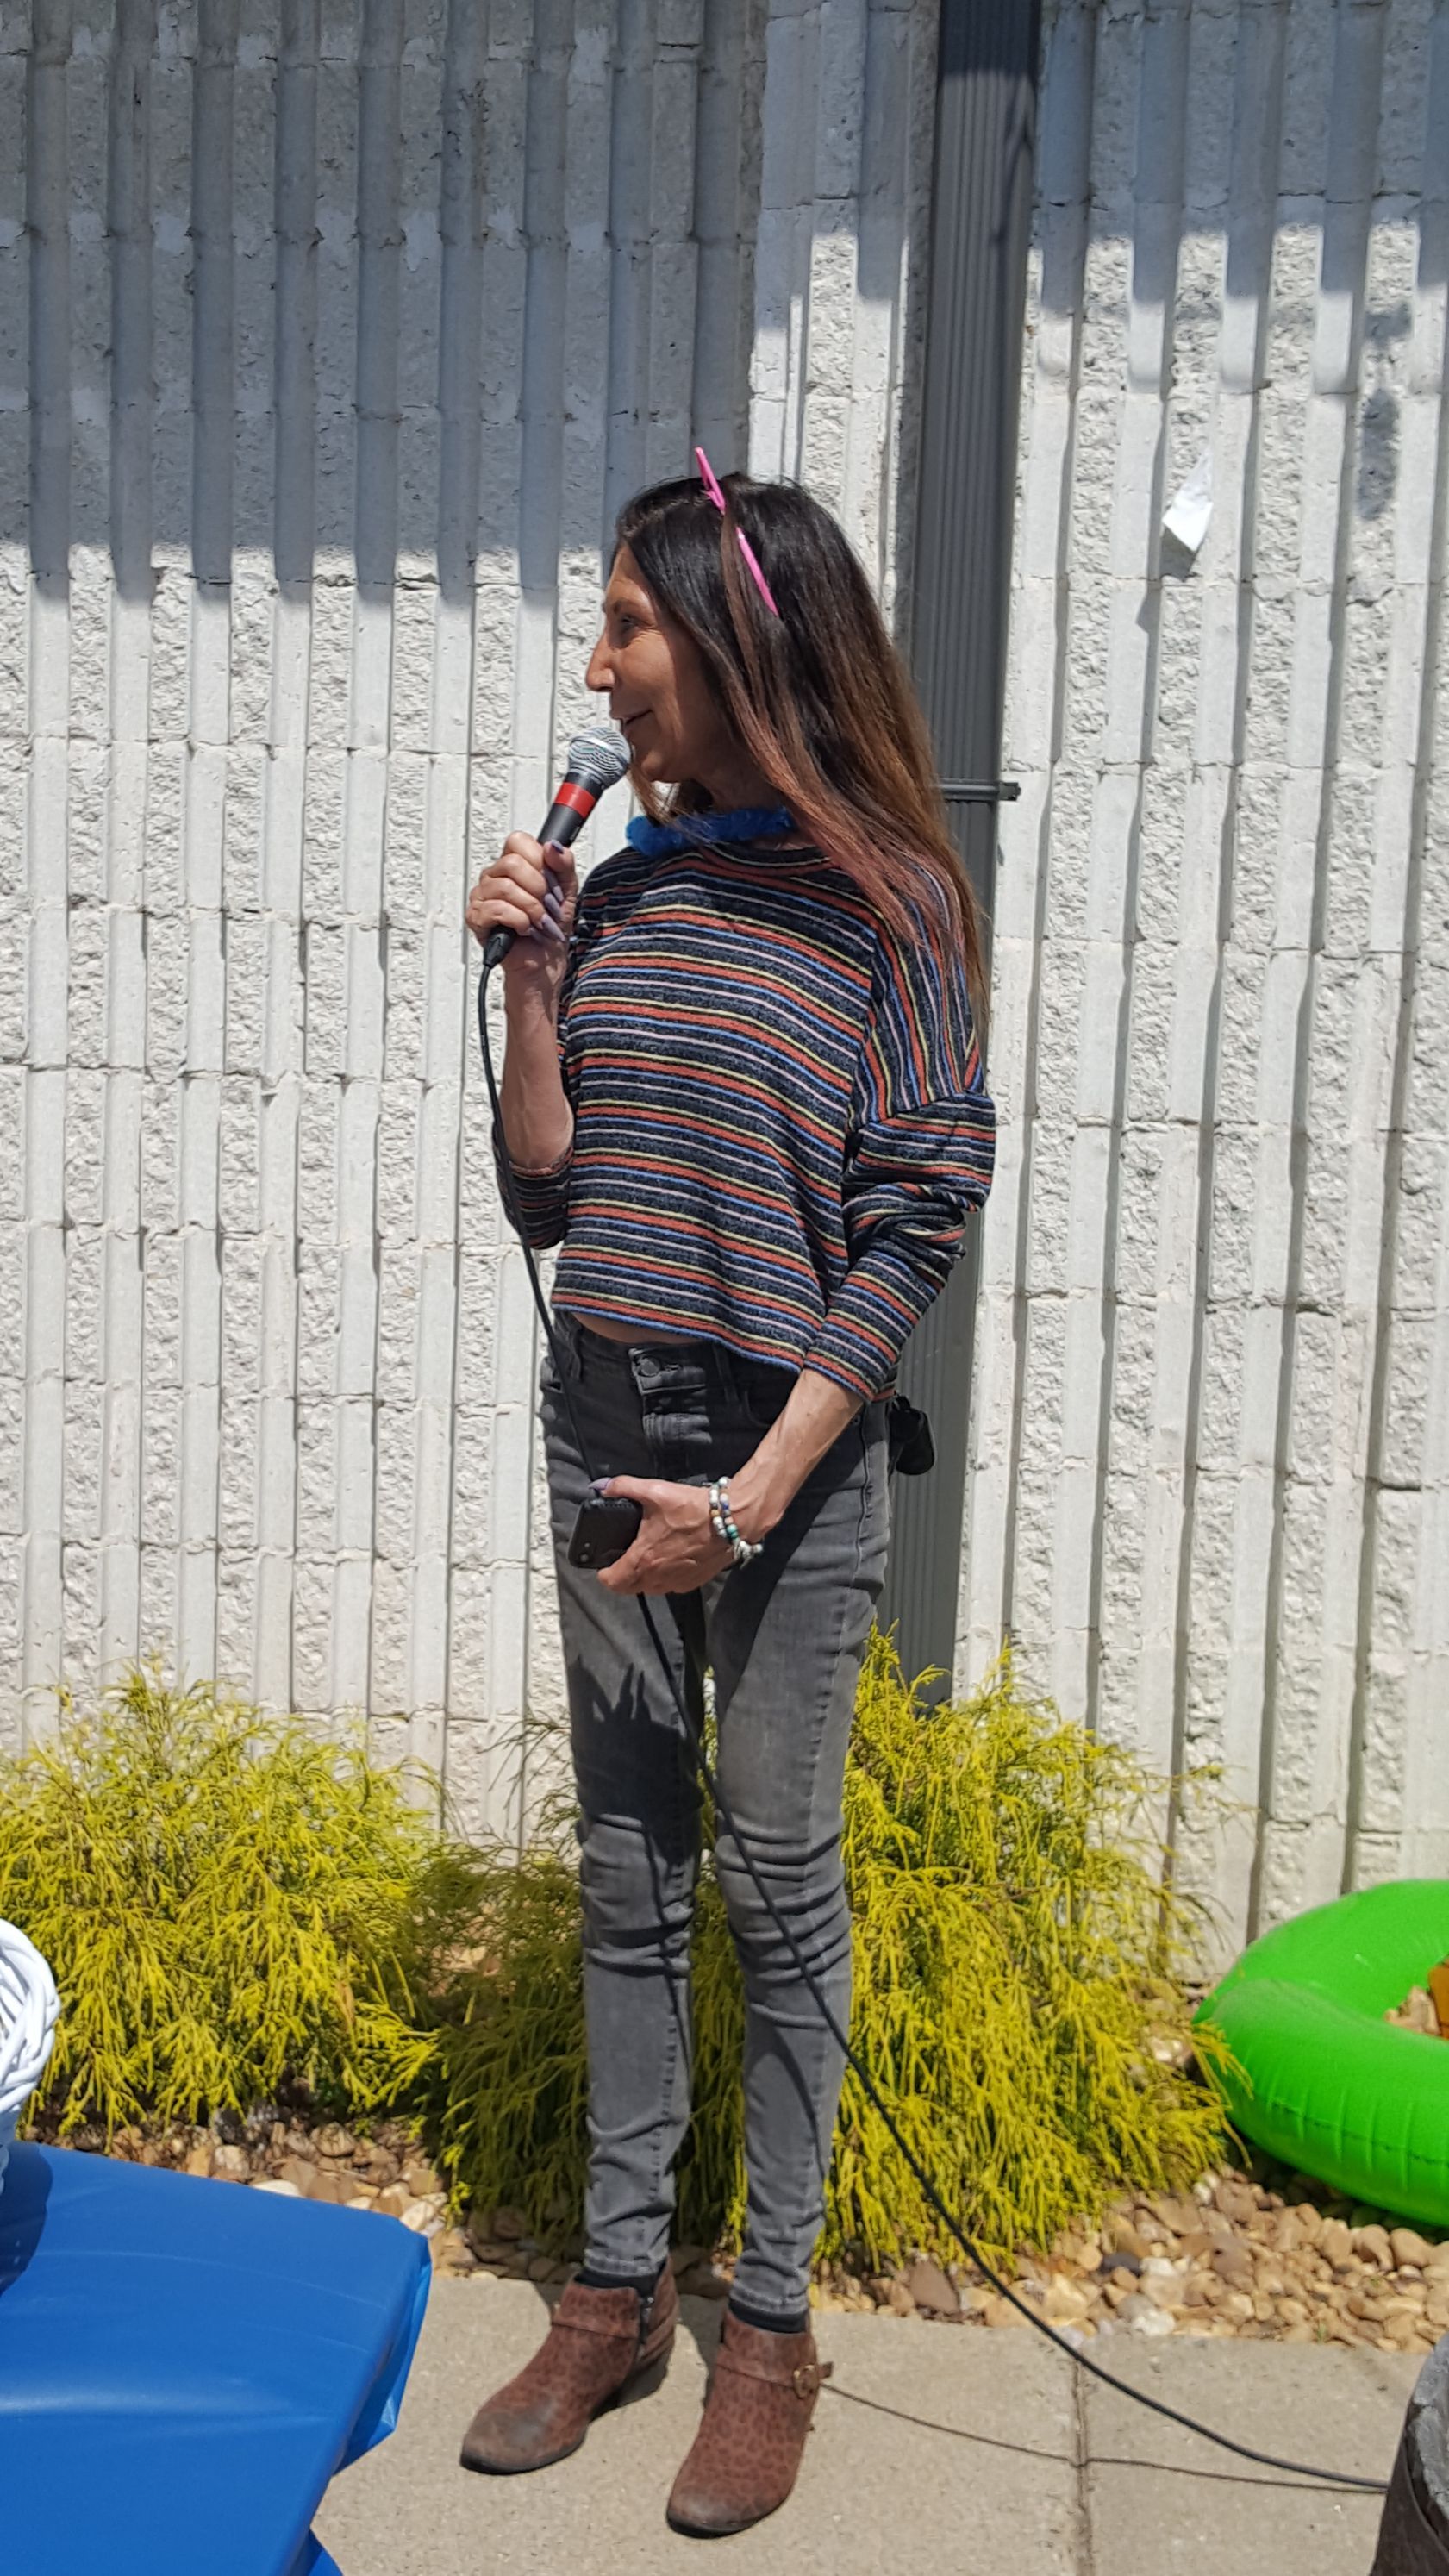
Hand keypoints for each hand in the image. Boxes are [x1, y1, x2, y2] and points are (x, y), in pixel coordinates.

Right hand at [465, 834, 577, 1004]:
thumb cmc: (550, 930)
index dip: (539, 860)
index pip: (518, 841)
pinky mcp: (476, 918)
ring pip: (505, 887)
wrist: (544, 965)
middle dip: (539, 889)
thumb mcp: (567, 892)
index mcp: (512, 867)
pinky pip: (496, 909)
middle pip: (512, 863)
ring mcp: (481, 897)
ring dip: (531, 909)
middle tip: (546, 907)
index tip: (550, 881)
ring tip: (538, 922)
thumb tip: (553, 846)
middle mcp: (493, 878)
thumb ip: (564, 865)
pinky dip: (518, 921)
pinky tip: (524, 929)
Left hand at [594, 1477, 734, 1595]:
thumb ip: (625, 1487)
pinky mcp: (694, 1581)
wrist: (732, 1520)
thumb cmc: (694, 1509)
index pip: (613, 1582)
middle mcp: (658, 1576)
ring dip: (644, 1579)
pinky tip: (670, 1560)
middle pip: (629, 1589)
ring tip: (646, 1560)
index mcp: (643, 1559)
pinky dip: (665, 1578)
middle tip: (621, 1563)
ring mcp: (677, 1582)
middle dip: (622, 1578)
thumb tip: (603, 1487)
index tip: (604, 1566)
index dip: (604, 1574)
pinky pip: (672, 1586)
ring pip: (651, 1589)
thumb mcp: (655, 1491)